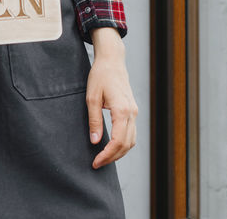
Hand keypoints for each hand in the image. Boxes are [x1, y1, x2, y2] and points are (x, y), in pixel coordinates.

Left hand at [86, 27, 137, 168]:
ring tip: (103, 158)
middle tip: (97, 163)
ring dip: (119, 152)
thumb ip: (94, 121)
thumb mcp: (92, 98)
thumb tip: (95, 141)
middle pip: (126, 144)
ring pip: (131, 141)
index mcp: (122, 109)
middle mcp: (132, 112)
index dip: (107, 155)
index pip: (118, 141)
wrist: (112, 61)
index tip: (95, 162)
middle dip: (112, 157)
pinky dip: (124, 144)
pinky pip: (132, 133)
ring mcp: (134, 111)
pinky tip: (112, 147)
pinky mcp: (133, 110)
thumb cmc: (100, 76)